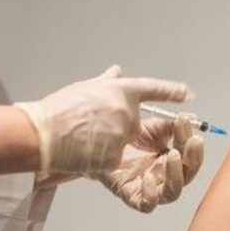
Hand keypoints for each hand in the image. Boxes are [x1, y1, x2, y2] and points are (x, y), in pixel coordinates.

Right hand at [15, 65, 192, 176]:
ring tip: (86, 136)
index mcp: (122, 90)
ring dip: (111, 140)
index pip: (153, 88)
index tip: (187, 93)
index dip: (172, 91)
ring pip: (125, 141)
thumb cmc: (60, 108)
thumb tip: (116, 71)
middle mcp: (127, 111)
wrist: (43, 134)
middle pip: (138, 121)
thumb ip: (107, 80)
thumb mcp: (86, 86)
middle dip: (122, 124)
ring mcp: (122, 136)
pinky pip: (115, 158)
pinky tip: (84, 149)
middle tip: (97, 123)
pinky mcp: (114, 158)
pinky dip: (102, 155)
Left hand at [97, 114, 203, 212]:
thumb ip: (172, 124)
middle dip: (194, 158)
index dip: (193, 142)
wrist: (102, 142)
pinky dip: (151, 194)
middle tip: (192, 141)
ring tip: (173, 154)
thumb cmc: (128, 137)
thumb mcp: (153, 126)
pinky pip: (146, 204)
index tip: (188, 123)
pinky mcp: (131, 195)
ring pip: (172, 193)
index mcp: (171, 160)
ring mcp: (149, 187)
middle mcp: (163, 176)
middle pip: (187, 176)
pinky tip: (147, 176)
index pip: (190, 156)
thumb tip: (192, 117)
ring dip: (177, 174)